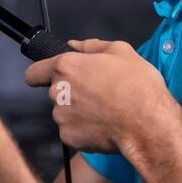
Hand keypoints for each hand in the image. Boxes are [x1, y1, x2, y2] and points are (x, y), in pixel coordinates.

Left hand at [22, 38, 174, 156]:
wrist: (147, 124)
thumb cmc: (136, 87)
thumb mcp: (120, 51)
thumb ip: (91, 46)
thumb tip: (75, 45)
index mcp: (66, 67)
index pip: (33, 73)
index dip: (41, 74)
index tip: (48, 77)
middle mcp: (58, 92)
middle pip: (55, 92)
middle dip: (71, 92)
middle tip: (97, 92)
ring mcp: (62, 117)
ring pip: (64, 112)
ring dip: (78, 111)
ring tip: (105, 109)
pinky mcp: (69, 138)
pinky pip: (72, 131)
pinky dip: (84, 129)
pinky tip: (104, 124)